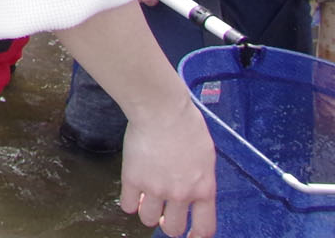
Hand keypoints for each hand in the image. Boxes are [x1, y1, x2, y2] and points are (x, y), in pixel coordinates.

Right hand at [120, 96, 217, 236]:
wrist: (161, 110)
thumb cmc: (186, 124)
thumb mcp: (206, 155)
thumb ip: (201, 179)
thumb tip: (195, 191)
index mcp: (204, 189)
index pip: (204, 228)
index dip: (195, 236)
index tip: (190, 235)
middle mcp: (181, 194)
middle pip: (171, 228)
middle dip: (166, 223)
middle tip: (163, 213)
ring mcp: (156, 189)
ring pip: (147, 219)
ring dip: (147, 212)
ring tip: (146, 197)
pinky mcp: (133, 179)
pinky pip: (128, 205)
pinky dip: (130, 201)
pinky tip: (133, 190)